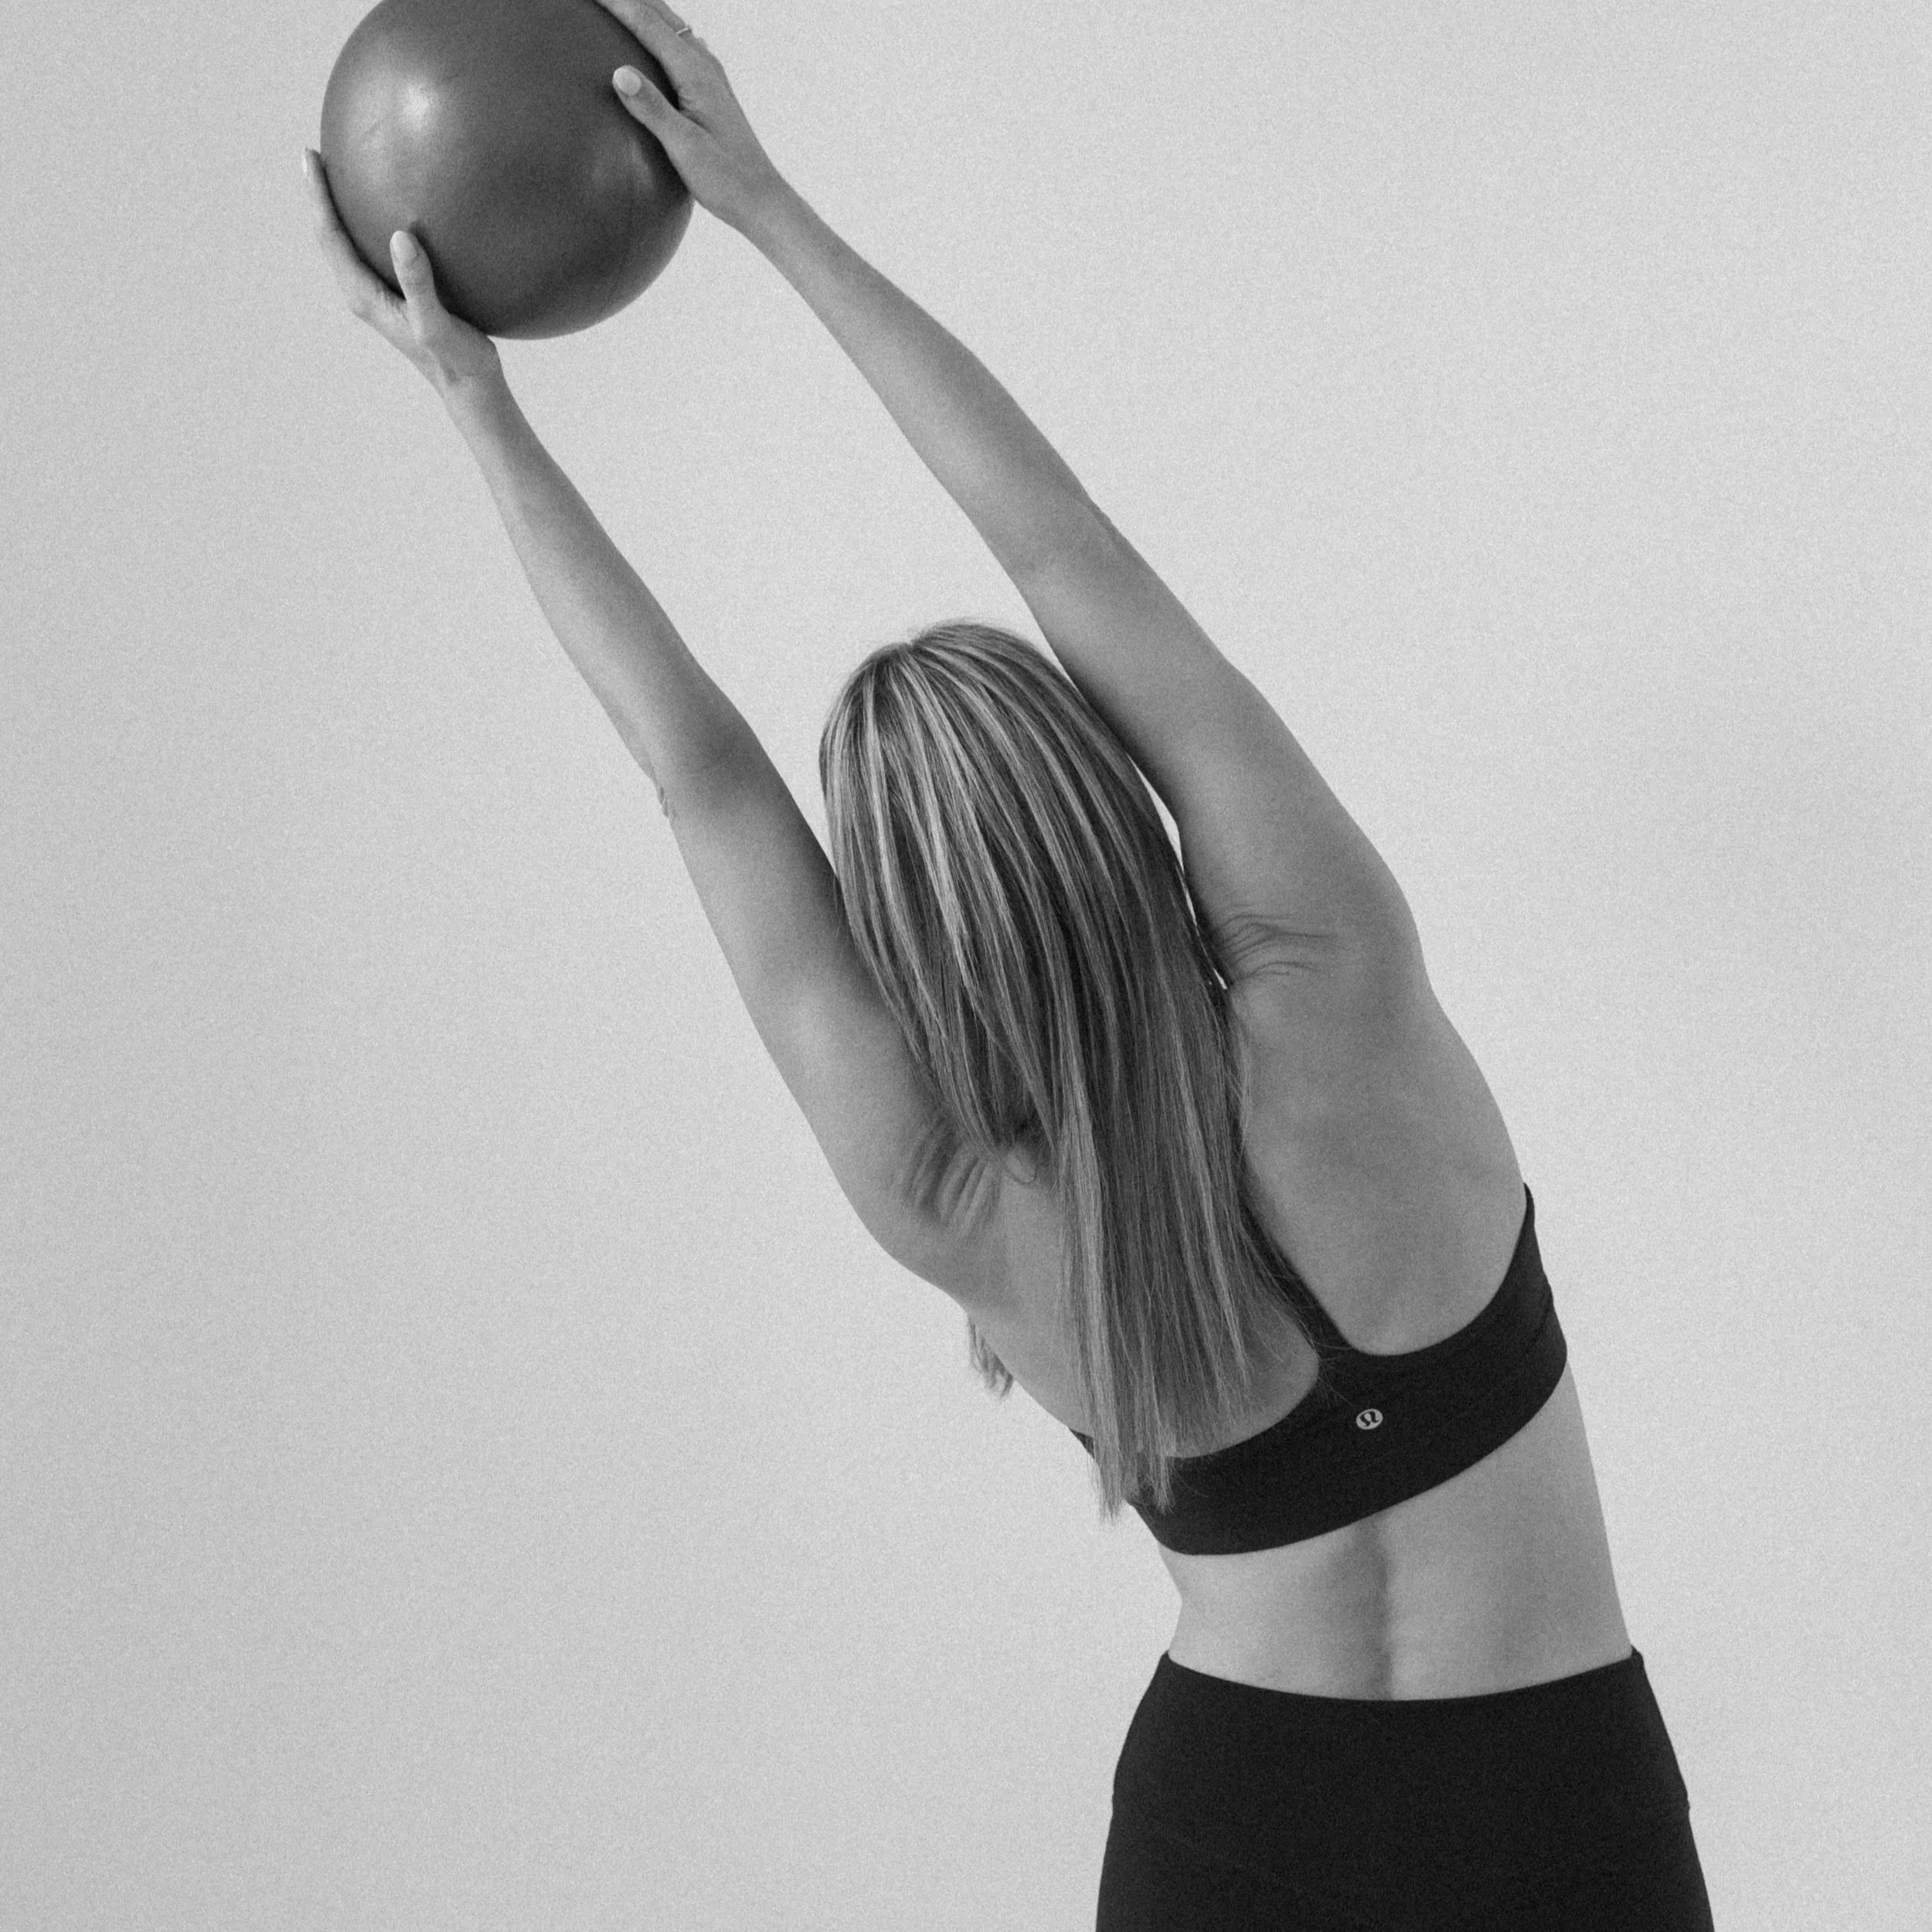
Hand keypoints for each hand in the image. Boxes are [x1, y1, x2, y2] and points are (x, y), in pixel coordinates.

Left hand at [303, 149, 504, 400]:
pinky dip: (372, 225)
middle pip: (330, 237)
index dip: (317, 196)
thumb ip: (418, 284)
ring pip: (348, 244)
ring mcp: (380, 294)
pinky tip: (395, 209)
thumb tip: (401, 236)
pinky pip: (374, 251)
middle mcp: (364, 292)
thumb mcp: (437, 324)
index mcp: (363, 295)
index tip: (310, 156)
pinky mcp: (398, 295)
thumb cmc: (456, 360)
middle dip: (320, 197)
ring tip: (343, 173)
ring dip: (341, 210)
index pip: (330, 237)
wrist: (470, 388)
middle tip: (315, 154)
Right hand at [594, 0, 786, 232]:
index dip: (618, 3)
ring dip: (644, 11)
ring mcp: (709, 76)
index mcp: (695, 72)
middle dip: (630, 0)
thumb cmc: (724, 178)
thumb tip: (619, 73)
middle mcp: (704, 65)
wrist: (759, 198)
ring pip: (671, 27)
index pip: (648, 23)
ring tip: (620, 7)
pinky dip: (657, 34)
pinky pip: (678, 47)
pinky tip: (650, 41)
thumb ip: (652, 109)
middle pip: (660, 14)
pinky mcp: (709, 91)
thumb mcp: (684, 147)